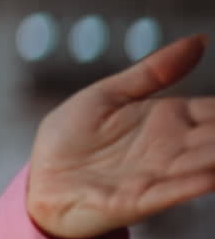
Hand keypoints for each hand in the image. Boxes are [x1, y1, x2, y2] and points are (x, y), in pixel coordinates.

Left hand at [27, 33, 214, 238]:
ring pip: (201, 164)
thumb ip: (155, 71)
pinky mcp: (137, 199)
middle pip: (214, 139)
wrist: (41, 178)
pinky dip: (191, 184)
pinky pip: (169, 191)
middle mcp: (170, 147)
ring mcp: (156, 174)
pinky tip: (210, 176)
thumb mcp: (110, 92)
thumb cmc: (73, 136)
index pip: (214, 112)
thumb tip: (200, 40)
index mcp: (167, 119)